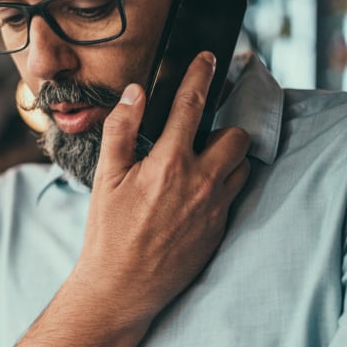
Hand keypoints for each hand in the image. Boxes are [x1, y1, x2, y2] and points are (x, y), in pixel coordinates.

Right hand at [71, 52, 250, 327]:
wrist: (122, 288)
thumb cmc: (108, 233)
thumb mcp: (106, 177)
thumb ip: (121, 130)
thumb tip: (135, 93)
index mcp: (169, 163)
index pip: (193, 105)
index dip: (202, 75)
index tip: (209, 58)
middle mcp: (201, 182)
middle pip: (237, 136)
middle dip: (224, 129)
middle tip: (203, 134)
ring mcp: (215, 208)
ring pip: (241, 167)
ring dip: (226, 159)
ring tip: (200, 165)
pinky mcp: (220, 230)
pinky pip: (232, 197)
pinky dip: (220, 188)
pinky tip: (195, 196)